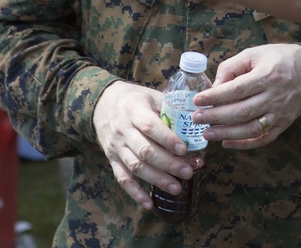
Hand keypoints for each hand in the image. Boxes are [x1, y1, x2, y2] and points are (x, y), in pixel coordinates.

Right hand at [92, 81, 194, 210]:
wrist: (102, 103)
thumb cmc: (134, 99)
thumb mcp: (150, 96)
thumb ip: (170, 108)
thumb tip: (198, 118)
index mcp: (135, 111)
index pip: (150, 127)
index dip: (167, 139)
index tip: (184, 149)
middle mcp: (123, 130)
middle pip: (145, 151)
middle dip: (168, 164)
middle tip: (188, 172)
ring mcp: (116, 146)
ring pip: (136, 167)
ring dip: (157, 179)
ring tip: (177, 188)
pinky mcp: (112, 159)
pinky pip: (122, 178)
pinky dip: (135, 193)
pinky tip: (149, 204)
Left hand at [192, 44, 300, 149]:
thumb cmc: (277, 58)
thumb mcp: (254, 53)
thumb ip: (232, 67)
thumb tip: (214, 87)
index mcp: (267, 75)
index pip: (237, 89)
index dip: (215, 96)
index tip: (197, 100)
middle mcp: (275, 96)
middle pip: (242, 111)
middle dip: (216, 117)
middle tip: (196, 118)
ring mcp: (280, 113)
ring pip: (252, 129)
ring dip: (227, 134)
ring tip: (207, 134)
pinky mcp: (284, 124)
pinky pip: (264, 139)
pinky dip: (245, 144)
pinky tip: (227, 143)